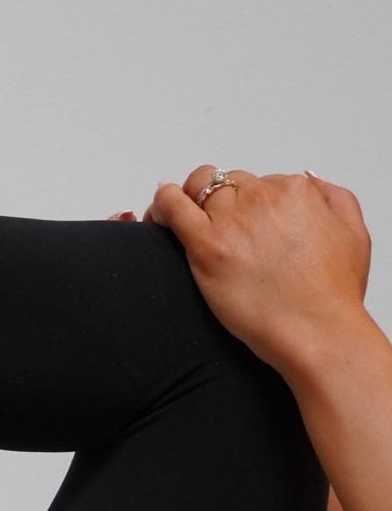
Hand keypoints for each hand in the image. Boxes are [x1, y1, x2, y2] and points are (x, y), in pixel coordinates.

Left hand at [146, 166, 371, 378]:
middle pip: (226, 184)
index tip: (237, 220)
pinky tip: (158, 213)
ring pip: (197, 190)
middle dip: (215, 200)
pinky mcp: (207, 245)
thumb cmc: (331, 293)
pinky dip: (162, 203)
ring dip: (185, 200)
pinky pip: (173, 207)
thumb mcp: (352, 232)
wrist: (314, 328)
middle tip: (207, 224)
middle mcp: (263, 198)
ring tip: (176, 221)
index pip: (258, 183)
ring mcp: (232, 220)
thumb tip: (309, 182)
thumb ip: (332, 198)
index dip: (244, 203)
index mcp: (296, 191)